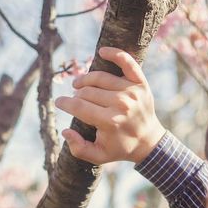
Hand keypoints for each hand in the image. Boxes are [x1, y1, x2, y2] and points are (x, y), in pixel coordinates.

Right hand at [55, 47, 165, 164]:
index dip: (64, 103)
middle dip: (76, 96)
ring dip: (85, 79)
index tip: (58, 102)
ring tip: (79, 84)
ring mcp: (132, 91)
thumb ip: (78, 148)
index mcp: (110, 121)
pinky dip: (115, 54)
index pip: (79, 107)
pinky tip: (102, 51)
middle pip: (87, 92)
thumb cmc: (120, 148)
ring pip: (100, 77)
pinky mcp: (141, 83)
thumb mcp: (98, 156)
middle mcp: (121, 104)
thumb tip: (65, 131)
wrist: (149, 141)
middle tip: (75, 100)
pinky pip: (128, 62)